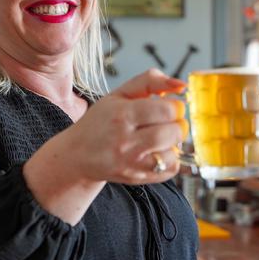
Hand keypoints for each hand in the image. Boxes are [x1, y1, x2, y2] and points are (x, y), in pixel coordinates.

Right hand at [67, 68, 187, 184]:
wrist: (78, 155)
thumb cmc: (100, 122)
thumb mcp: (120, 94)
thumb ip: (150, 81)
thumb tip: (180, 84)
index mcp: (122, 114)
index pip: (168, 110)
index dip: (176, 107)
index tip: (170, 108)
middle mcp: (126, 140)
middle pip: (174, 132)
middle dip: (177, 125)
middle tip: (168, 122)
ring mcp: (132, 162)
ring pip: (174, 153)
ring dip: (174, 143)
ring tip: (161, 138)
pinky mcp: (137, 178)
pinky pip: (171, 170)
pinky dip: (171, 160)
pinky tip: (157, 151)